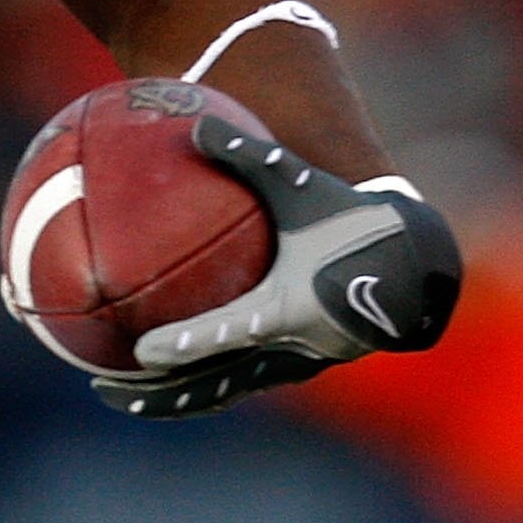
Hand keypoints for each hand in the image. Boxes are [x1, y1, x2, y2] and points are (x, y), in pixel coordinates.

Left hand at [91, 114, 461, 420]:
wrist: (421, 266)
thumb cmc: (360, 221)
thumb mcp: (305, 188)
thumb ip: (251, 158)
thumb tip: (199, 124)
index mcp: (289, 307)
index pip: (226, 333)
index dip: (182, 345)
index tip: (137, 352)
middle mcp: (291, 346)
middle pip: (213, 383)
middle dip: (157, 394)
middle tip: (101, 388)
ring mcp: (296, 363)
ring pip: (224, 390)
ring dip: (174, 398)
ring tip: (121, 394)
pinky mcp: (299, 365)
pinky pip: (239, 379)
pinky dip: (202, 381)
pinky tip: (164, 372)